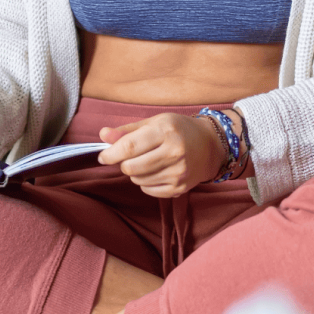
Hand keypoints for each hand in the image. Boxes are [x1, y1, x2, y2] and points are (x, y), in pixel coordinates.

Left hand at [98, 113, 226, 197]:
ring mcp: (178, 172)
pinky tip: (156, 172)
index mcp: (166, 131)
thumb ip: (127, 131)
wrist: (210, 146)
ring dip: (135, 173)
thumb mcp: (154, 122)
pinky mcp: (179, 188)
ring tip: (148, 162)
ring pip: (137, 180)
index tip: (103, 157)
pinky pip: (148, 190)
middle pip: (130, 168)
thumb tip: (103, 134)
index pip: (129, 147)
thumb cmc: (178, 130)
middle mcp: (174, 152)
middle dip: (124, 164)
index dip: (111, 154)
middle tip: (131, 157)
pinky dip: (145, 183)